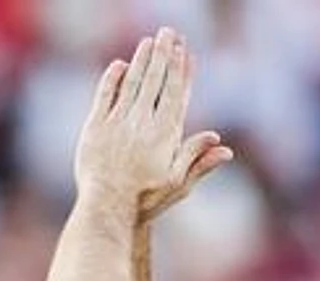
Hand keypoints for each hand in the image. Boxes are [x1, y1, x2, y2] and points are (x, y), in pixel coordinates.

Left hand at [74, 28, 232, 218]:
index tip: (186, 51)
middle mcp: (142, 123)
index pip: (176, 94)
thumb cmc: (146, 199)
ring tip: (149, 41)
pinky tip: (120, 65)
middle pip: (156, 81)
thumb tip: (223, 145)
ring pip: (132, 83)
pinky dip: (113, 78)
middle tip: (169, 33)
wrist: (106, 208)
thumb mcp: (178, 184)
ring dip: (142, 60)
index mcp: (165, 134)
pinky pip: (105, 95)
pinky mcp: (95, 127)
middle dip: (164, 55)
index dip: (182, 71)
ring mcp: (118, 122)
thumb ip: (199, 160)